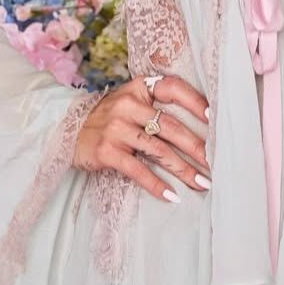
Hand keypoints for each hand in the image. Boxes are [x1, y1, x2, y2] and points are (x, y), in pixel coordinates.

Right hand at [73, 74, 211, 202]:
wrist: (67, 131)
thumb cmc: (109, 119)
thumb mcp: (130, 103)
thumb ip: (156, 107)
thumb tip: (200, 126)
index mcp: (138, 89)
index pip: (173, 88)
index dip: (195, 101)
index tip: (215, 117)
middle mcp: (127, 105)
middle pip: (170, 126)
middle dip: (197, 147)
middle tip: (216, 163)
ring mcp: (115, 128)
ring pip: (158, 150)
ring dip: (183, 170)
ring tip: (202, 183)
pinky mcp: (106, 151)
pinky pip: (137, 170)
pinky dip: (156, 185)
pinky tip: (172, 196)